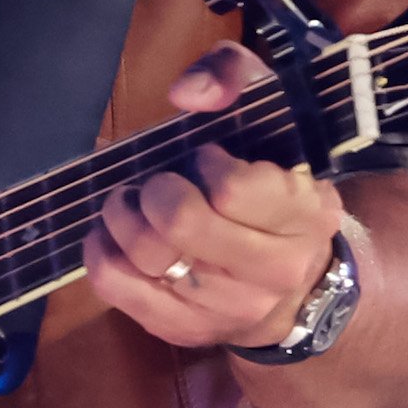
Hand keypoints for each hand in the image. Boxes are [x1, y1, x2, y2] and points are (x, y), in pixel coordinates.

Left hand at [81, 47, 346, 351]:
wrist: (296, 286)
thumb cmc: (274, 185)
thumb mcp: (275, 117)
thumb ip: (236, 77)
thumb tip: (187, 94)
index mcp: (306, 215)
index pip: (234, 189)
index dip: (207, 163)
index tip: (209, 160)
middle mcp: (274, 270)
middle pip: (181, 224)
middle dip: (156, 189)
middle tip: (159, 182)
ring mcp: (228, 308)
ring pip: (145, 255)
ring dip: (123, 215)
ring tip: (133, 202)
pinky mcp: (184, 330)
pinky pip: (116, 286)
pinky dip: (101, 250)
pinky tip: (114, 232)